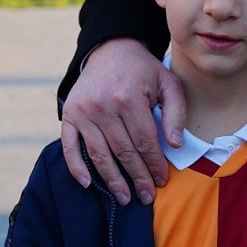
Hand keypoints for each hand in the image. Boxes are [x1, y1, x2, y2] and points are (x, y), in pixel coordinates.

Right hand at [59, 37, 182, 204]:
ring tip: (124, 197)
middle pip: (123, 152)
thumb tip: (174, 144)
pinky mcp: (69, 114)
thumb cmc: (143, 70)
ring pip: (99, 154)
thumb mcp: (168, 83)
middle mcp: (103, 106)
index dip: (154, 164)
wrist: (111, 49)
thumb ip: (176, 112)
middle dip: (137, 177)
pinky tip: (89, 184)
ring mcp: (83, 111)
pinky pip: (70, 146)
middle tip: (146, 196)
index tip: (161, 180)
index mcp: (129, 98)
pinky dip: (77, 167)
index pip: (144, 142)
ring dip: (112, 180)